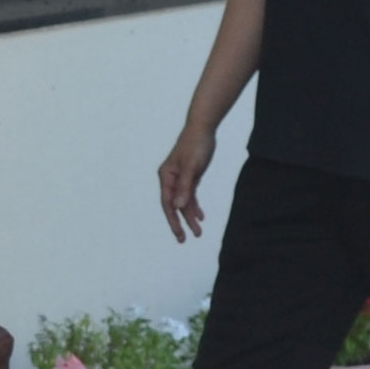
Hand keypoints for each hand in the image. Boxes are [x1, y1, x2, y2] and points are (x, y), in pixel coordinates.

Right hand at [157, 119, 216, 240]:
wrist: (203, 128)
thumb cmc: (196, 145)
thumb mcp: (192, 167)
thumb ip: (185, 187)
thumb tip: (178, 207)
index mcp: (166, 177)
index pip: (168, 203)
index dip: (173, 220)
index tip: (179, 234)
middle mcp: (170, 179)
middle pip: (174, 206)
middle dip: (181, 223)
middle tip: (185, 240)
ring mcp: (180, 178)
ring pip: (183, 202)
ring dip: (190, 216)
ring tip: (198, 232)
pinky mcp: (189, 176)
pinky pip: (190, 195)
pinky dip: (194, 206)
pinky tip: (200, 216)